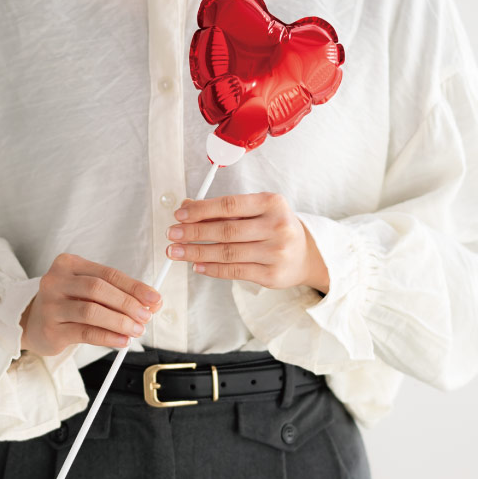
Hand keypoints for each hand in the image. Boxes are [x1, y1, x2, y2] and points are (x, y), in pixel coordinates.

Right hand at [19, 253, 161, 355]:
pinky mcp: (51, 329)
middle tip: (146, 316)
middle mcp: (56, 281)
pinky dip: (108, 337)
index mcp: (68, 264)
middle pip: (99, 289)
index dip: (134, 286)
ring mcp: (51, 305)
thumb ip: (116, 293)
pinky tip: (122, 340)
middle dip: (128, 303)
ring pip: (91, 311)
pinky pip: (85, 332)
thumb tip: (152, 303)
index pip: (108, 274)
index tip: (154, 298)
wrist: (31, 323)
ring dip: (119, 321)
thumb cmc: (66, 303)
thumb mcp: (87, 290)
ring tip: (137, 329)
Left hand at [165, 192, 329, 293]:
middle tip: (172, 234)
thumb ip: (222, 210)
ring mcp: (276, 253)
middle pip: (226, 230)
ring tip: (177, 252)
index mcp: (273, 203)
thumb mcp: (255, 211)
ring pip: (228, 253)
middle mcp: (278, 227)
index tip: (179, 215)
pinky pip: (234, 271)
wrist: (306, 255)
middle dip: (194, 232)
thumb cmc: (274, 227)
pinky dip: (212, 269)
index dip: (201, 210)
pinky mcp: (272, 275)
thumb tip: (186, 207)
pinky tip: (196, 265)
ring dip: (196, 253)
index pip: (230, 205)